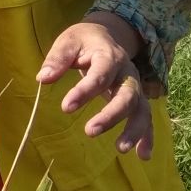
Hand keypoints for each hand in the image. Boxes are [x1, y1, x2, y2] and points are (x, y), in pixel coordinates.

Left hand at [36, 12, 152, 159]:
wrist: (107, 34)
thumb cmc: (83, 40)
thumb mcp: (68, 41)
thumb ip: (57, 59)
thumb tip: (42, 79)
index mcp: (109, 56)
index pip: (100, 75)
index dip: (84, 92)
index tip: (66, 107)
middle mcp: (127, 72)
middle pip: (127, 94)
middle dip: (111, 115)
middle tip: (90, 131)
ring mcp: (134, 86)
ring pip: (141, 108)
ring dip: (134, 129)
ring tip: (120, 149)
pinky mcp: (137, 98)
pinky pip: (147, 118)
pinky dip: (147, 137)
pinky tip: (143, 156)